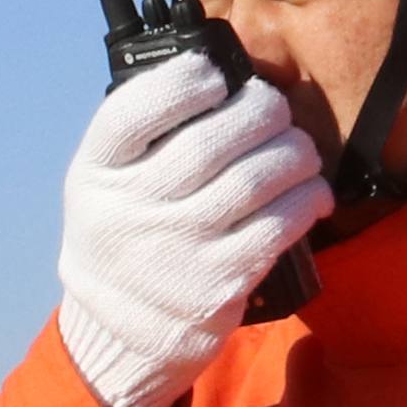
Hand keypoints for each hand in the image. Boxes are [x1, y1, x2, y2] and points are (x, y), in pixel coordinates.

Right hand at [53, 51, 327, 406]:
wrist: (121, 334)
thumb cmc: (125, 234)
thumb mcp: (104, 182)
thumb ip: (143, 133)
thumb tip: (218, 71)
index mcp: (95, 174)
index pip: (132, 113)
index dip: (182, 83)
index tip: (215, 77)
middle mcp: (130, 212)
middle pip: (209, 141)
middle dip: (261, 111)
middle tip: (274, 111)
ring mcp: (176, 251)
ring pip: (255, 178)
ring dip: (294, 152)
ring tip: (299, 150)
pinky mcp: (218, 287)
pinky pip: (279, 225)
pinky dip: (307, 199)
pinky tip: (312, 192)